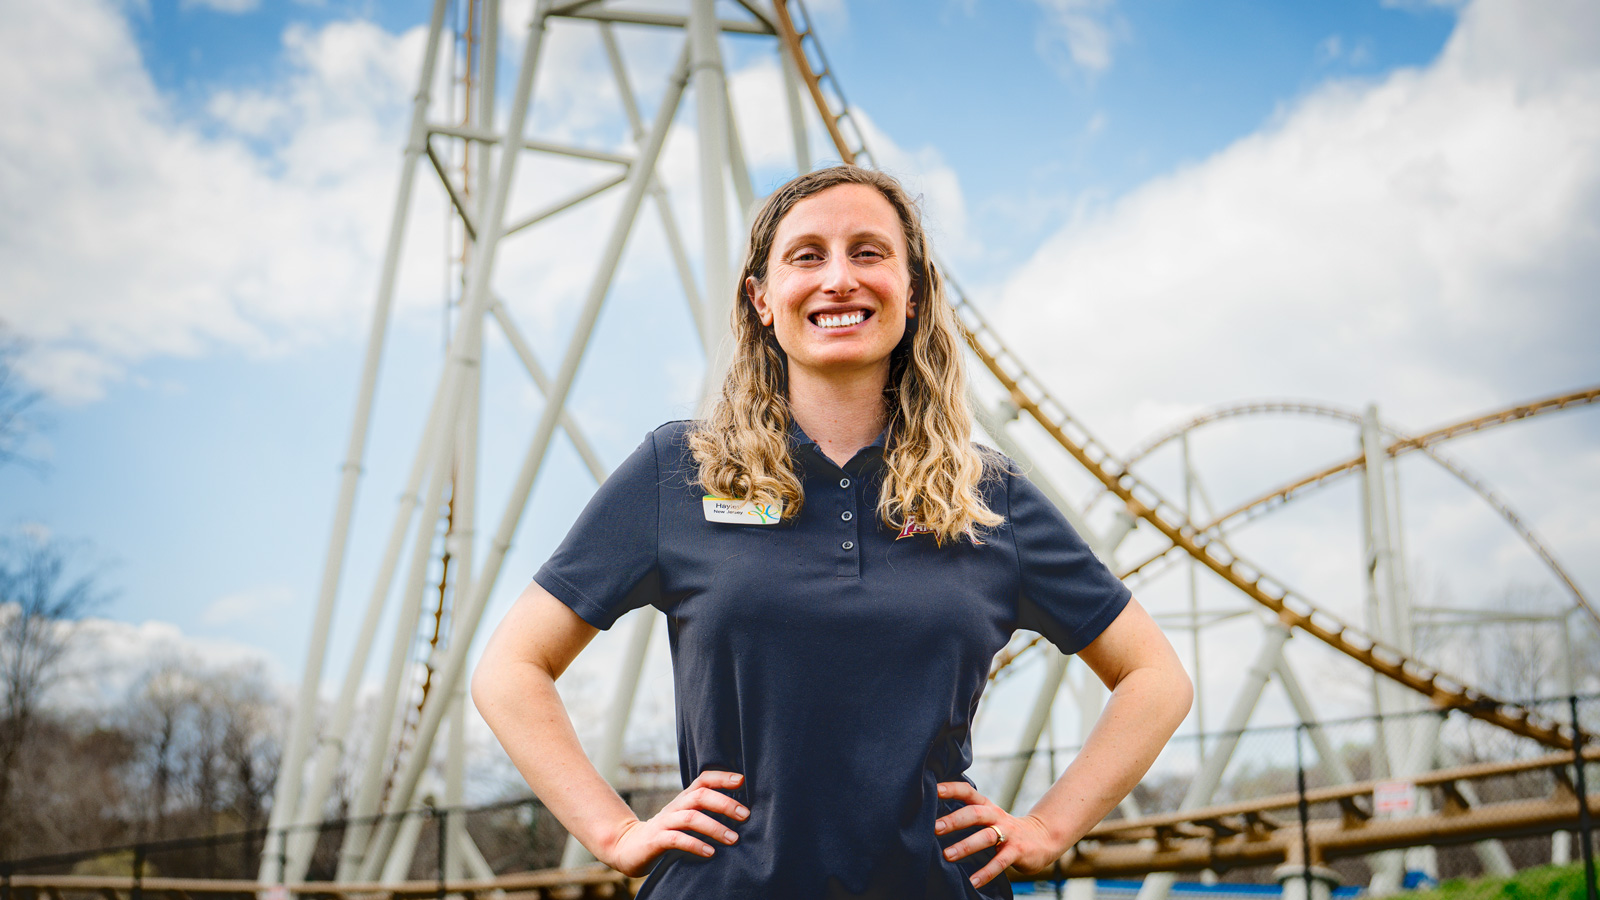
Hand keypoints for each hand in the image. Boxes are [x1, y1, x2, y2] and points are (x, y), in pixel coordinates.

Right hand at [597, 769, 748, 876]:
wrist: (630, 847)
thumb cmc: (668, 832)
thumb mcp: (687, 818)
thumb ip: (706, 811)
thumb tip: (741, 811)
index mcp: (685, 799)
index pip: (704, 780)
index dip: (722, 777)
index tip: (742, 781)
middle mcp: (676, 806)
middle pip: (700, 796)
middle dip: (725, 803)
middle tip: (745, 815)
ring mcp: (665, 822)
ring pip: (691, 817)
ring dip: (715, 827)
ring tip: (733, 839)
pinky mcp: (656, 840)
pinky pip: (677, 839)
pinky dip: (695, 844)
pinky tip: (710, 852)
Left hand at [934, 781, 1062, 888]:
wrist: (1042, 838)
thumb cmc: (1005, 829)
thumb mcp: (989, 817)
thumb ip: (968, 815)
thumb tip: (933, 819)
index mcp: (987, 806)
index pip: (968, 792)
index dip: (952, 789)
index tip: (933, 789)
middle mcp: (996, 816)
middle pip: (975, 813)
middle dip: (954, 820)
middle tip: (934, 828)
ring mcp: (1008, 833)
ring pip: (986, 837)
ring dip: (966, 846)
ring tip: (947, 855)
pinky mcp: (1017, 851)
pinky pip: (1000, 862)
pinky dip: (986, 872)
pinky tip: (973, 881)